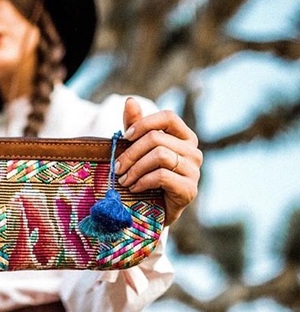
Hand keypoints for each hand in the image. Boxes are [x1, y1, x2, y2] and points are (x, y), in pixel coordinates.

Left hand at [115, 97, 202, 226]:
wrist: (152, 211)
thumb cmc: (145, 175)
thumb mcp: (137, 148)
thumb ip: (135, 125)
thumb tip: (130, 100)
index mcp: (184, 137)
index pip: (168, 117)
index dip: (144, 123)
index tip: (125, 137)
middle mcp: (194, 151)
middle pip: (157, 139)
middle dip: (130, 153)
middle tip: (116, 168)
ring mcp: (194, 171)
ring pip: (160, 156)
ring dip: (135, 168)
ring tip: (123, 179)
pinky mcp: (189, 190)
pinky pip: (162, 176)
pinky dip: (143, 181)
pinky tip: (134, 188)